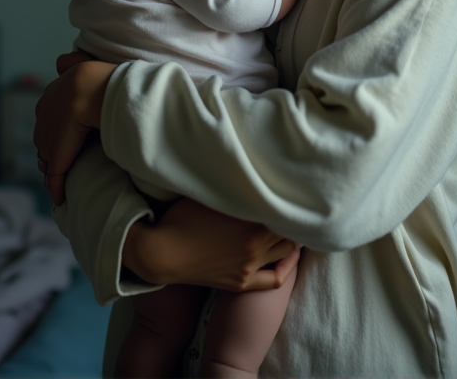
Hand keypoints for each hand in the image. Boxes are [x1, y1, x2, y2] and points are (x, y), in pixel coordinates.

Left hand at [33, 59, 116, 204]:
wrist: (90, 89)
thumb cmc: (94, 75)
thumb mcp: (79, 64)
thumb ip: (69, 63)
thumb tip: (61, 60)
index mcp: (49, 99)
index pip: (49, 119)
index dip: (58, 130)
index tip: (66, 138)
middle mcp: (42, 120)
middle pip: (45, 141)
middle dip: (52, 152)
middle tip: (66, 162)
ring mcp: (47, 140)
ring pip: (48, 160)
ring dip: (55, 171)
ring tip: (65, 181)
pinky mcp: (56, 157)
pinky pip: (55, 178)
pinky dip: (57, 189)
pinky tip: (60, 198)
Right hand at [123, 197, 300, 291]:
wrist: (162, 254)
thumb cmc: (182, 218)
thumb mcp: (210, 194)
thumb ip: (235, 187)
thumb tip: (251, 173)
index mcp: (252, 222)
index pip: (286, 210)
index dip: (290, 199)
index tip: (292, 190)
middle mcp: (256, 246)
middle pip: (290, 230)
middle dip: (294, 218)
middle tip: (293, 206)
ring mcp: (250, 266)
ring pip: (286, 252)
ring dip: (292, 238)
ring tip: (292, 225)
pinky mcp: (241, 282)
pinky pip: (274, 279)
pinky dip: (287, 268)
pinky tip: (289, 257)